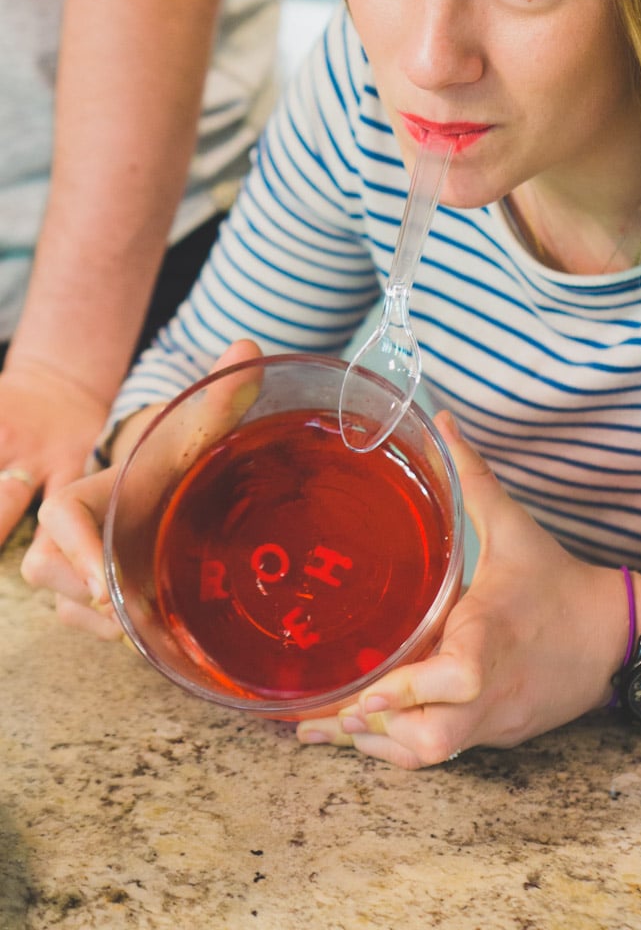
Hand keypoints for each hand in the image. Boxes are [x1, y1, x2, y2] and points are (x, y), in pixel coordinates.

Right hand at [20, 338, 262, 637]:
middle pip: (49, 570)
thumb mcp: (201, 429)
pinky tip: (159, 633)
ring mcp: (79, 565)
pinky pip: (85, 625)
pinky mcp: (91, 596)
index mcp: (96, 490)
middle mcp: (76, 531)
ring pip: (67, 605)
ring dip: (107, 622)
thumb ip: (223, 393)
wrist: (173, 480)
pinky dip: (118, 634)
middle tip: (144, 615)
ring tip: (159, 624)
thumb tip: (250, 347)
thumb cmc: (180, 456)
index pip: (59, 514)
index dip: (74, 546)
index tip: (106, 582)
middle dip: (90, 597)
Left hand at [297, 412, 628, 768]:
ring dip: (381, 746)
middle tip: (318, 718)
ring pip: (434, 754)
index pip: (452, 679)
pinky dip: (405, 747)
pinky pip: (446, 753)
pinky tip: (370, 733)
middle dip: (373, 733)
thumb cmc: (557, 582)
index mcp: (490, 639)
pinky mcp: (499, 733)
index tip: (360, 695)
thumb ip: (472, 477)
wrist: (616, 635)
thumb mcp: (514, 526)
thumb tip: (442, 422)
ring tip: (329, 729)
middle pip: (434, 738)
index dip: (403, 692)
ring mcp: (495, 719)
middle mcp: (490, 690)